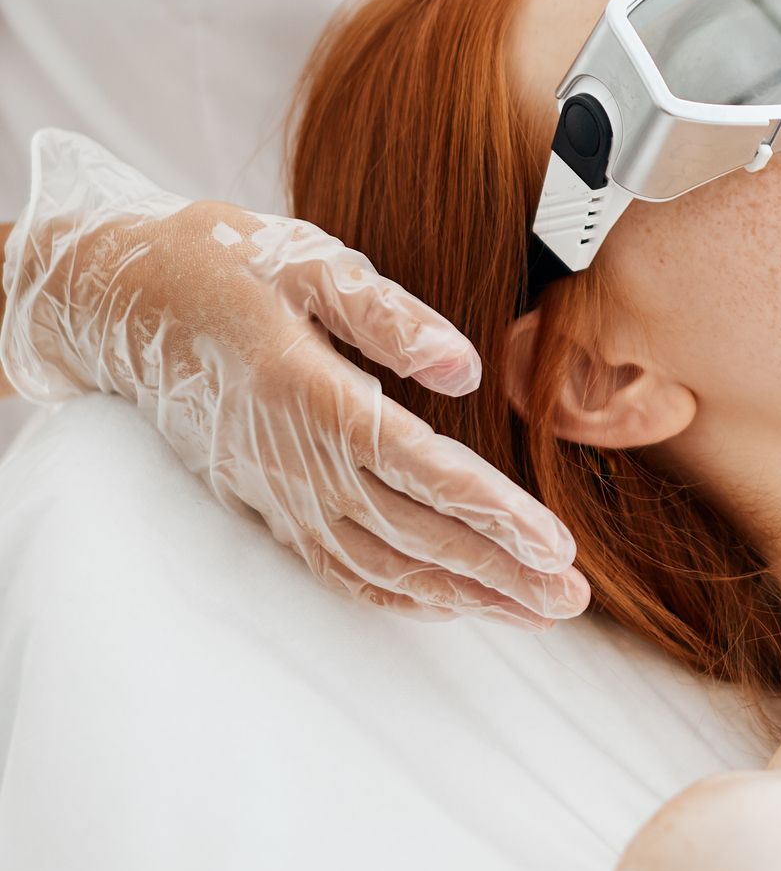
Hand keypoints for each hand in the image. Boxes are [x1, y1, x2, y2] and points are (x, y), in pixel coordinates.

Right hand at [1, 131, 588, 623]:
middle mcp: (294, 457)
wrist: (121, 300)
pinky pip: (336, 566)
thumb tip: (466, 366)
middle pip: (414, 531)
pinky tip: (448, 606)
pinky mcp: (265, 504)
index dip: (490, 512)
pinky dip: (394, 594)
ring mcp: (277, 490)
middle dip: (498, 570)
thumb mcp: (307, 260)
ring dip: (461, 593)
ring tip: (535, 610)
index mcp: (311, 391)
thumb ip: (388, 314)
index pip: (420, 468)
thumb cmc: (225, 263)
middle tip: (570, 596)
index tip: (553, 544)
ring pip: (381, 562)